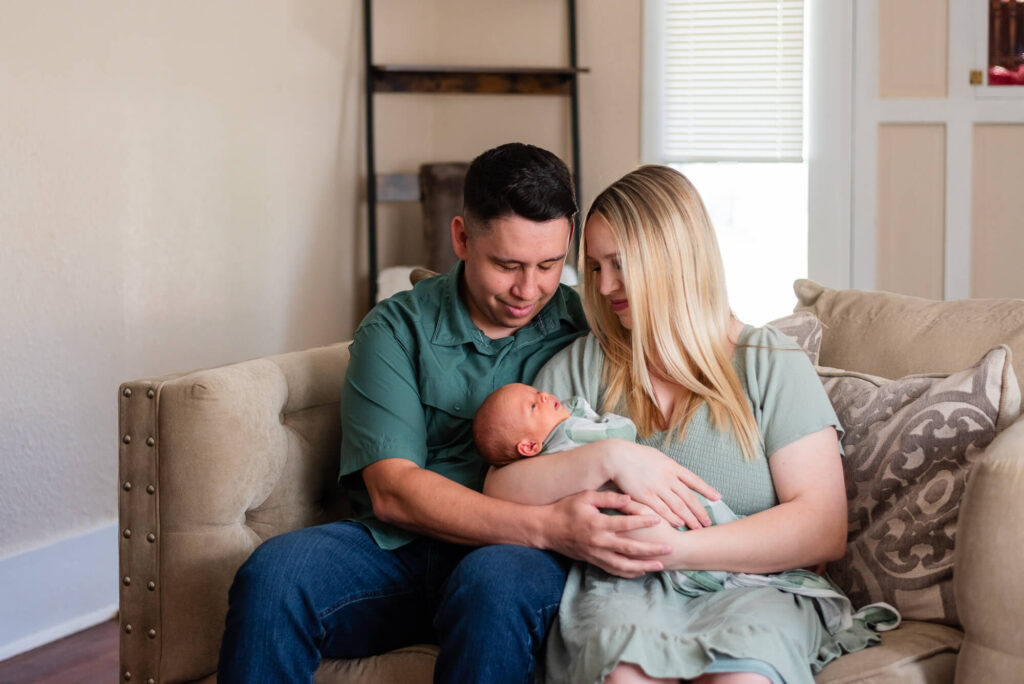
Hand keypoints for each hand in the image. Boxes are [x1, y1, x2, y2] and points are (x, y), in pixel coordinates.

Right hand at [540, 490, 670, 577]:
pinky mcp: (593, 561)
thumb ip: (608, 498)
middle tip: (669, 548)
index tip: (659, 519)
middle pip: (630, 548)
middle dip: (651, 550)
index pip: (625, 524)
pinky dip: (628, 572)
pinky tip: (641, 571)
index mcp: (598, 524)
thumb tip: (629, 498)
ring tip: (659, 565)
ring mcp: (596, 554)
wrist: (546, 529)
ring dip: (643, 566)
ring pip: (623, 564)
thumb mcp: (585, 497)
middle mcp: (599, 542)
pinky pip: (613, 570)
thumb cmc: (566, 509)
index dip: (643, 521)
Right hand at [607, 441, 718, 529]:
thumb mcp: (656, 456)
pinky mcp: (645, 496)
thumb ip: (667, 466)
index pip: (694, 480)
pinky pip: (663, 510)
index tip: (717, 498)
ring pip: (678, 506)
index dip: (706, 490)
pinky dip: (673, 518)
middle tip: (708, 522)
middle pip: (689, 497)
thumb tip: (676, 472)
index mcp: (672, 466)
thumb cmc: (634, 455)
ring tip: (698, 527)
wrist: (617, 456)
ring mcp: (658, 487)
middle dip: (700, 511)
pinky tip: (679, 524)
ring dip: (690, 518)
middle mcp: (668, 477)